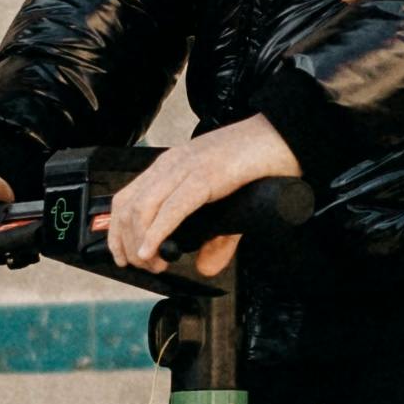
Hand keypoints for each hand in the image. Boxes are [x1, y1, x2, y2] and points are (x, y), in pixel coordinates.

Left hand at [101, 115, 300, 280]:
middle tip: (143, 266)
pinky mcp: (206, 175)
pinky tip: (155, 250)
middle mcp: (172, 164)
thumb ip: (218, 238)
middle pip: (128, 207)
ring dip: (140, 243)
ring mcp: (187, 168)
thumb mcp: (230, 206)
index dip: (117, 232)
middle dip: (126, 244)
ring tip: (152, 263)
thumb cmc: (258, 162)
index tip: (125, 257)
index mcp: (171, 166)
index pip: (126, 198)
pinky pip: (173, 207)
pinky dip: (157, 232)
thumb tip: (206, 268)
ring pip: (143, 208)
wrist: (285, 136)